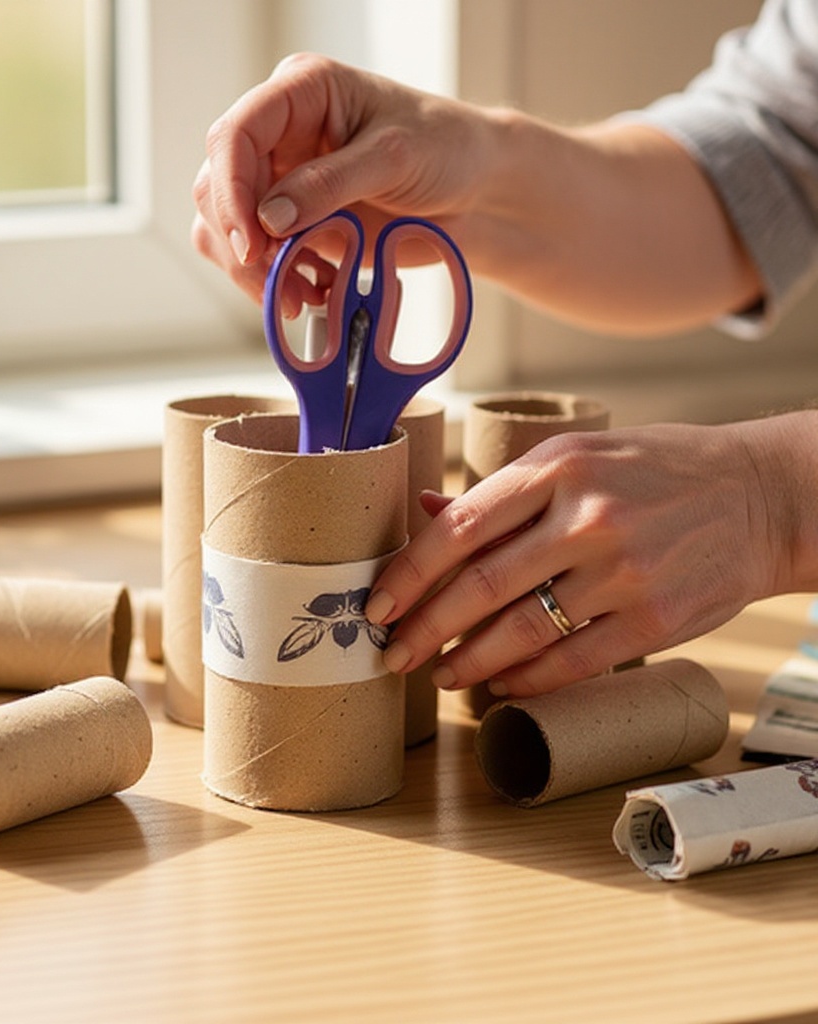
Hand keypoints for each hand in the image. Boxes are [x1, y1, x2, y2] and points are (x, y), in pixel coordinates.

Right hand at [191, 52, 488, 310]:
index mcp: (300, 94)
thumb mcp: (393, 157)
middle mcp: (280, 136)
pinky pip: (257, 259)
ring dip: (253, 272)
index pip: (235, 135)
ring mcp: (282, 184)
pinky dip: (274, 283)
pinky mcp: (294, 226)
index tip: (251, 241)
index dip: (230, 190)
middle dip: (240, 241)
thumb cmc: (446, 148)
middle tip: (276, 279)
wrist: (474, 191)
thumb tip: (269, 218)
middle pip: (217, 188)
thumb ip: (329, 184)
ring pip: (226, 230)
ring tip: (298, 296)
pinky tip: (311, 292)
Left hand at [365, 418, 807, 696]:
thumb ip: (503, 491)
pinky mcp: (657, 620)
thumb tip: (423, 511)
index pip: (460, 527)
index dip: (409, 573)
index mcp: (558, 466)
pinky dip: (528, 679)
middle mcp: (588, 517)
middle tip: (392, 654)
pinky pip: (574, 661)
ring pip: (523, 631)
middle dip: (424, 628)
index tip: (378, 604)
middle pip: (481, 585)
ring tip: (441, 674)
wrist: (761, 496)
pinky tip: (501, 684)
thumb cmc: (654, 470)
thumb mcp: (579, 455)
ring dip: (470, 661)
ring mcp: (625, 572)